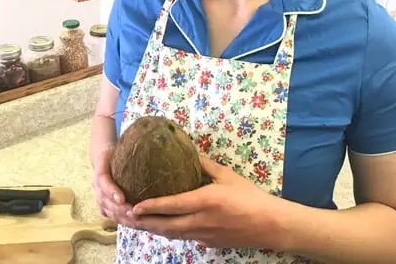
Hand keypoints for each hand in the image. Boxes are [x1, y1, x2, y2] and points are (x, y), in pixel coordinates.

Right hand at [92, 145, 133, 225]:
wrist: (102, 157)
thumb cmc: (115, 152)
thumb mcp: (119, 148)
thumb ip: (129, 150)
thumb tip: (147, 146)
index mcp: (100, 171)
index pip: (104, 182)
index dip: (112, 192)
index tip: (122, 199)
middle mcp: (96, 186)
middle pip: (106, 201)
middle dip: (119, 209)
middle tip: (134, 213)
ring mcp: (98, 196)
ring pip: (107, 210)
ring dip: (121, 217)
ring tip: (135, 220)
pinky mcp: (102, 204)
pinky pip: (109, 215)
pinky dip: (120, 220)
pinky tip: (131, 223)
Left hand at [130, 155, 281, 248]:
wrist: (269, 224)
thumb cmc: (250, 196)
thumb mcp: (228, 176)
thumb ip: (206, 165)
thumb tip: (189, 153)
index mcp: (206, 201)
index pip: (172, 206)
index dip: (151, 207)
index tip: (134, 206)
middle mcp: (201, 221)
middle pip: (166, 226)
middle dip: (144, 223)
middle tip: (126, 218)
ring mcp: (204, 236)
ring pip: (172, 235)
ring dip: (154, 229)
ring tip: (137, 223)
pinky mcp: (209, 243)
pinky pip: (184, 238)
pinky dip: (169, 234)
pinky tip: (162, 228)